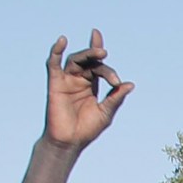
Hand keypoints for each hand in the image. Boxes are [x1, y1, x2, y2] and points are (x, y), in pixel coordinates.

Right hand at [43, 31, 132, 150]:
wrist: (70, 142)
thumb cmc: (87, 129)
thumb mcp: (106, 113)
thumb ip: (115, 98)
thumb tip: (130, 84)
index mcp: (92, 85)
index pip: (97, 64)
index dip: (98, 50)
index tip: (100, 40)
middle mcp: (79, 80)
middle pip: (89, 62)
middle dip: (98, 57)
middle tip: (106, 55)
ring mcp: (66, 81)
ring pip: (75, 60)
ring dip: (87, 54)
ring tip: (100, 52)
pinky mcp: (55, 83)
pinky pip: (53, 64)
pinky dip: (56, 51)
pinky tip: (62, 41)